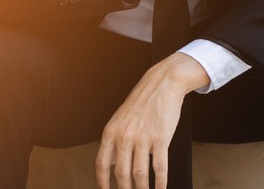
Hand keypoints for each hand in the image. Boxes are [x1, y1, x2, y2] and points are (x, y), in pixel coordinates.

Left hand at [95, 53, 208, 188]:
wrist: (162, 84)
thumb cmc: (142, 102)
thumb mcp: (120, 119)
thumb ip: (115, 141)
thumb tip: (110, 164)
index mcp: (111, 131)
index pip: (101, 164)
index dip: (102, 183)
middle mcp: (124, 136)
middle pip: (121, 174)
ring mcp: (142, 138)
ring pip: (140, 175)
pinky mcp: (161, 139)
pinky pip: (159, 168)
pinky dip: (160, 183)